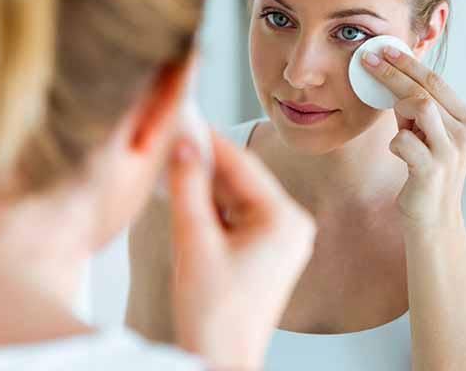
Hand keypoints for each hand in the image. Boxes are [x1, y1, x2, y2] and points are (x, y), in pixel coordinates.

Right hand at [167, 131, 315, 369]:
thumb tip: (184, 144)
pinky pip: (239, 216)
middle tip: (173, 137)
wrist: (219, 361)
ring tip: (174, 162)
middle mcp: (292, 225)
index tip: (184, 117)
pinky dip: (214, 206)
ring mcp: (282, 240)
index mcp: (285, 219)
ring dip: (207, 183)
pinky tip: (188, 194)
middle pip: (242, 179)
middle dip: (206, 161)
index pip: (242, 164)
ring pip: (238, 196)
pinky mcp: (268, 252)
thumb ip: (187, 186)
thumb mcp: (193, 240)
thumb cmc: (213, 315)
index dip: (209, 139)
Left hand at [362, 47, 465, 231]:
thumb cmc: (425, 170)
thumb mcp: (425, 134)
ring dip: (398, 106)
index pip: (436, 81)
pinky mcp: (432, 170)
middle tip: (368, 58)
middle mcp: (465, 133)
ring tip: (394, 117)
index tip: (385, 48)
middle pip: (425, 89)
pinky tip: (399, 152)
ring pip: (419, 106)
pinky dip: (395, 143)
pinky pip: (403, 141)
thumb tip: (390, 74)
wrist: (434, 219)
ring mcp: (450, 152)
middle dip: (394, 71)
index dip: (408, 63)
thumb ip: (416, 109)